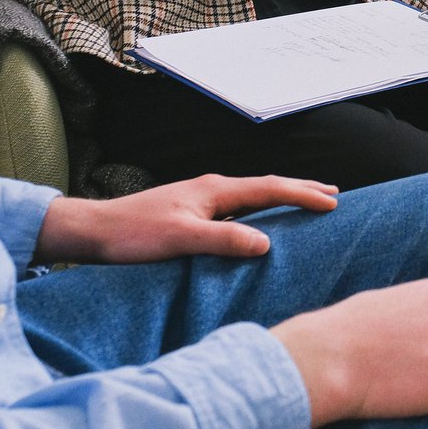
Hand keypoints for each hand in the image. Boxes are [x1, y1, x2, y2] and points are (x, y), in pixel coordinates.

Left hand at [35, 174, 339, 264]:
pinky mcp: (191, 211)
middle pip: (266, 185)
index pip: (270, 188)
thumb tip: (267, 243)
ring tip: (305, 200)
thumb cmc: (133, 235)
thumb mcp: (182, 239)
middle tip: (332, 194)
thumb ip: (224, 239)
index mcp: (215, 191)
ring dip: (282, 197)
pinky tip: (260, 220)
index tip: (333, 202)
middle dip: (300, 188)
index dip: (303, 194)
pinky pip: (239, 206)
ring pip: (253, 195)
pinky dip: (262, 208)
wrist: (94, 231)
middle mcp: (212, 189)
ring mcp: (201, 198)